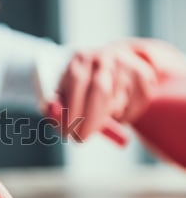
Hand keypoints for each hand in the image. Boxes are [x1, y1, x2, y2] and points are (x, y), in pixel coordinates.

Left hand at [56, 38, 185, 140]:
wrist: (114, 61)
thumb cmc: (81, 85)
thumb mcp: (65, 92)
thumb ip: (57, 106)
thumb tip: (53, 115)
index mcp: (80, 59)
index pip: (77, 82)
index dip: (72, 110)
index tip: (68, 132)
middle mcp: (104, 58)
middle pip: (100, 90)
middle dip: (89, 120)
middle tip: (81, 138)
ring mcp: (126, 65)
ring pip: (117, 103)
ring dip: (105, 119)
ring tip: (98, 117)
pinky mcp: (144, 76)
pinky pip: (134, 107)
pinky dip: (123, 118)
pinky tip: (116, 112)